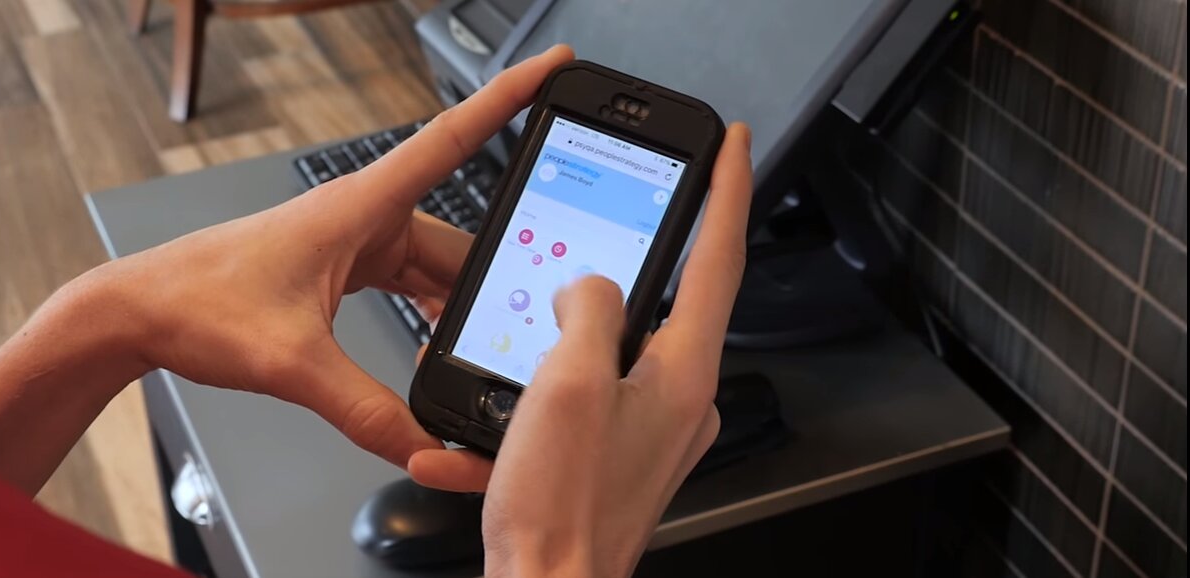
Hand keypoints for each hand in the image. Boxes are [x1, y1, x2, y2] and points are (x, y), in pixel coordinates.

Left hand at [93, 46, 574, 487]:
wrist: (140, 312)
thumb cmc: (196, 303)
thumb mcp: (290, 362)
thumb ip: (362, 409)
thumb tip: (421, 443)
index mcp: (360, 207)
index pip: (451, 140)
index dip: (510, 98)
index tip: (554, 66)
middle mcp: (364, 217)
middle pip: (459, 238)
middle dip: (499, 273)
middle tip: (542, 305)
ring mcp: (355, 243)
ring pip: (437, 267)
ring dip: (462, 305)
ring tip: (493, 342)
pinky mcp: (343, 270)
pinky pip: (409, 283)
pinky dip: (432, 314)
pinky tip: (439, 345)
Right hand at [472, 124, 752, 577]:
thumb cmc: (562, 507)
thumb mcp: (568, 381)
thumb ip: (588, 310)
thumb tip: (588, 288)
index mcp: (683, 373)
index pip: (720, 258)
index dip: (726, 190)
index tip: (729, 145)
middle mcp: (680, 399)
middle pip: (657, 305)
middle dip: (606, 279)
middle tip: (569, 265)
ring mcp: (651, 428)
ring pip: (608, 353)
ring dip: (553, 350)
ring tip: (510, 375)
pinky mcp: (619, 452)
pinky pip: (579, 400)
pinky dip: (535, 404)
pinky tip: (491, 435)